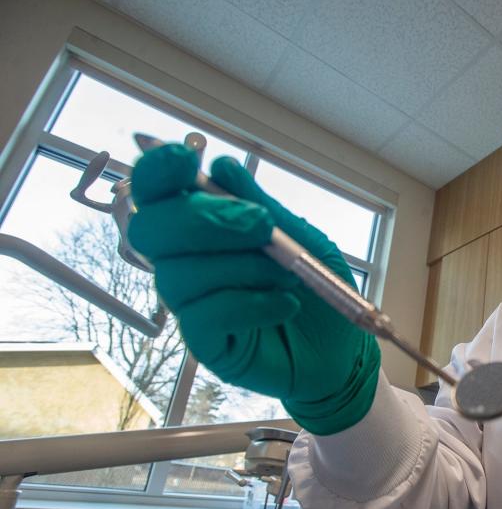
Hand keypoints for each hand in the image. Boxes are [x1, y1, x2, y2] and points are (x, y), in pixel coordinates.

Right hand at [128, 144, 379, 434]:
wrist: (344, 349)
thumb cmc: (318, 290)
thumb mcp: (302, 239)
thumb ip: (261, 205)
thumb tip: (221, 167)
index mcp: (203, 229)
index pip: (156, 194)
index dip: (157, 172)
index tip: (185, 159)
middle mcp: (188, 263)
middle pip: (151, 231)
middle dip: (203, 220)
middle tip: (260, 224)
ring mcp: (193, 305)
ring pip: (179, 274)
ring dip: (241, 266)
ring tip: (287, 274)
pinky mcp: (205, 344)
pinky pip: (204, 316)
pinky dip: (250, 304)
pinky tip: (285, 305)